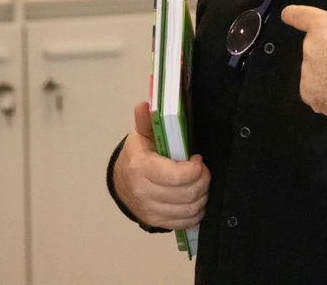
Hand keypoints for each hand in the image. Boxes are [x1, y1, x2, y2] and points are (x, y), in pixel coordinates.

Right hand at [113, 102, 209, 229]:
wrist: (122, 181)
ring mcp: (150, 211)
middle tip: (204, 170)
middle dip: (203, 180)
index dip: (194, 169)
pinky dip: (196, 211)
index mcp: (141, 168)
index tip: (198, 158)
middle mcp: (144, 193)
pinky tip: (197, 197)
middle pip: (187, 194)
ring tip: (201, 182)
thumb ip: (145, 120)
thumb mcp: (141, 134)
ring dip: (202, 195)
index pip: (176, 176)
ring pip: (189, 210)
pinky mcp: (156, 222)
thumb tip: (144, 105)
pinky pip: (184, 222)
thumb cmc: (138, 153)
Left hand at [281, 0, 326, 125]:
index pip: (297, 15)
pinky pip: (313, 87)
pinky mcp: (308, 94)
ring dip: (325, 70)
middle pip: (313, 45)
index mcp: (323, 26)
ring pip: (313, 67)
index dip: (293, 14)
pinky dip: (324, 89)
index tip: (289, 16)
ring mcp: (306, 72)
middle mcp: (309, 47)